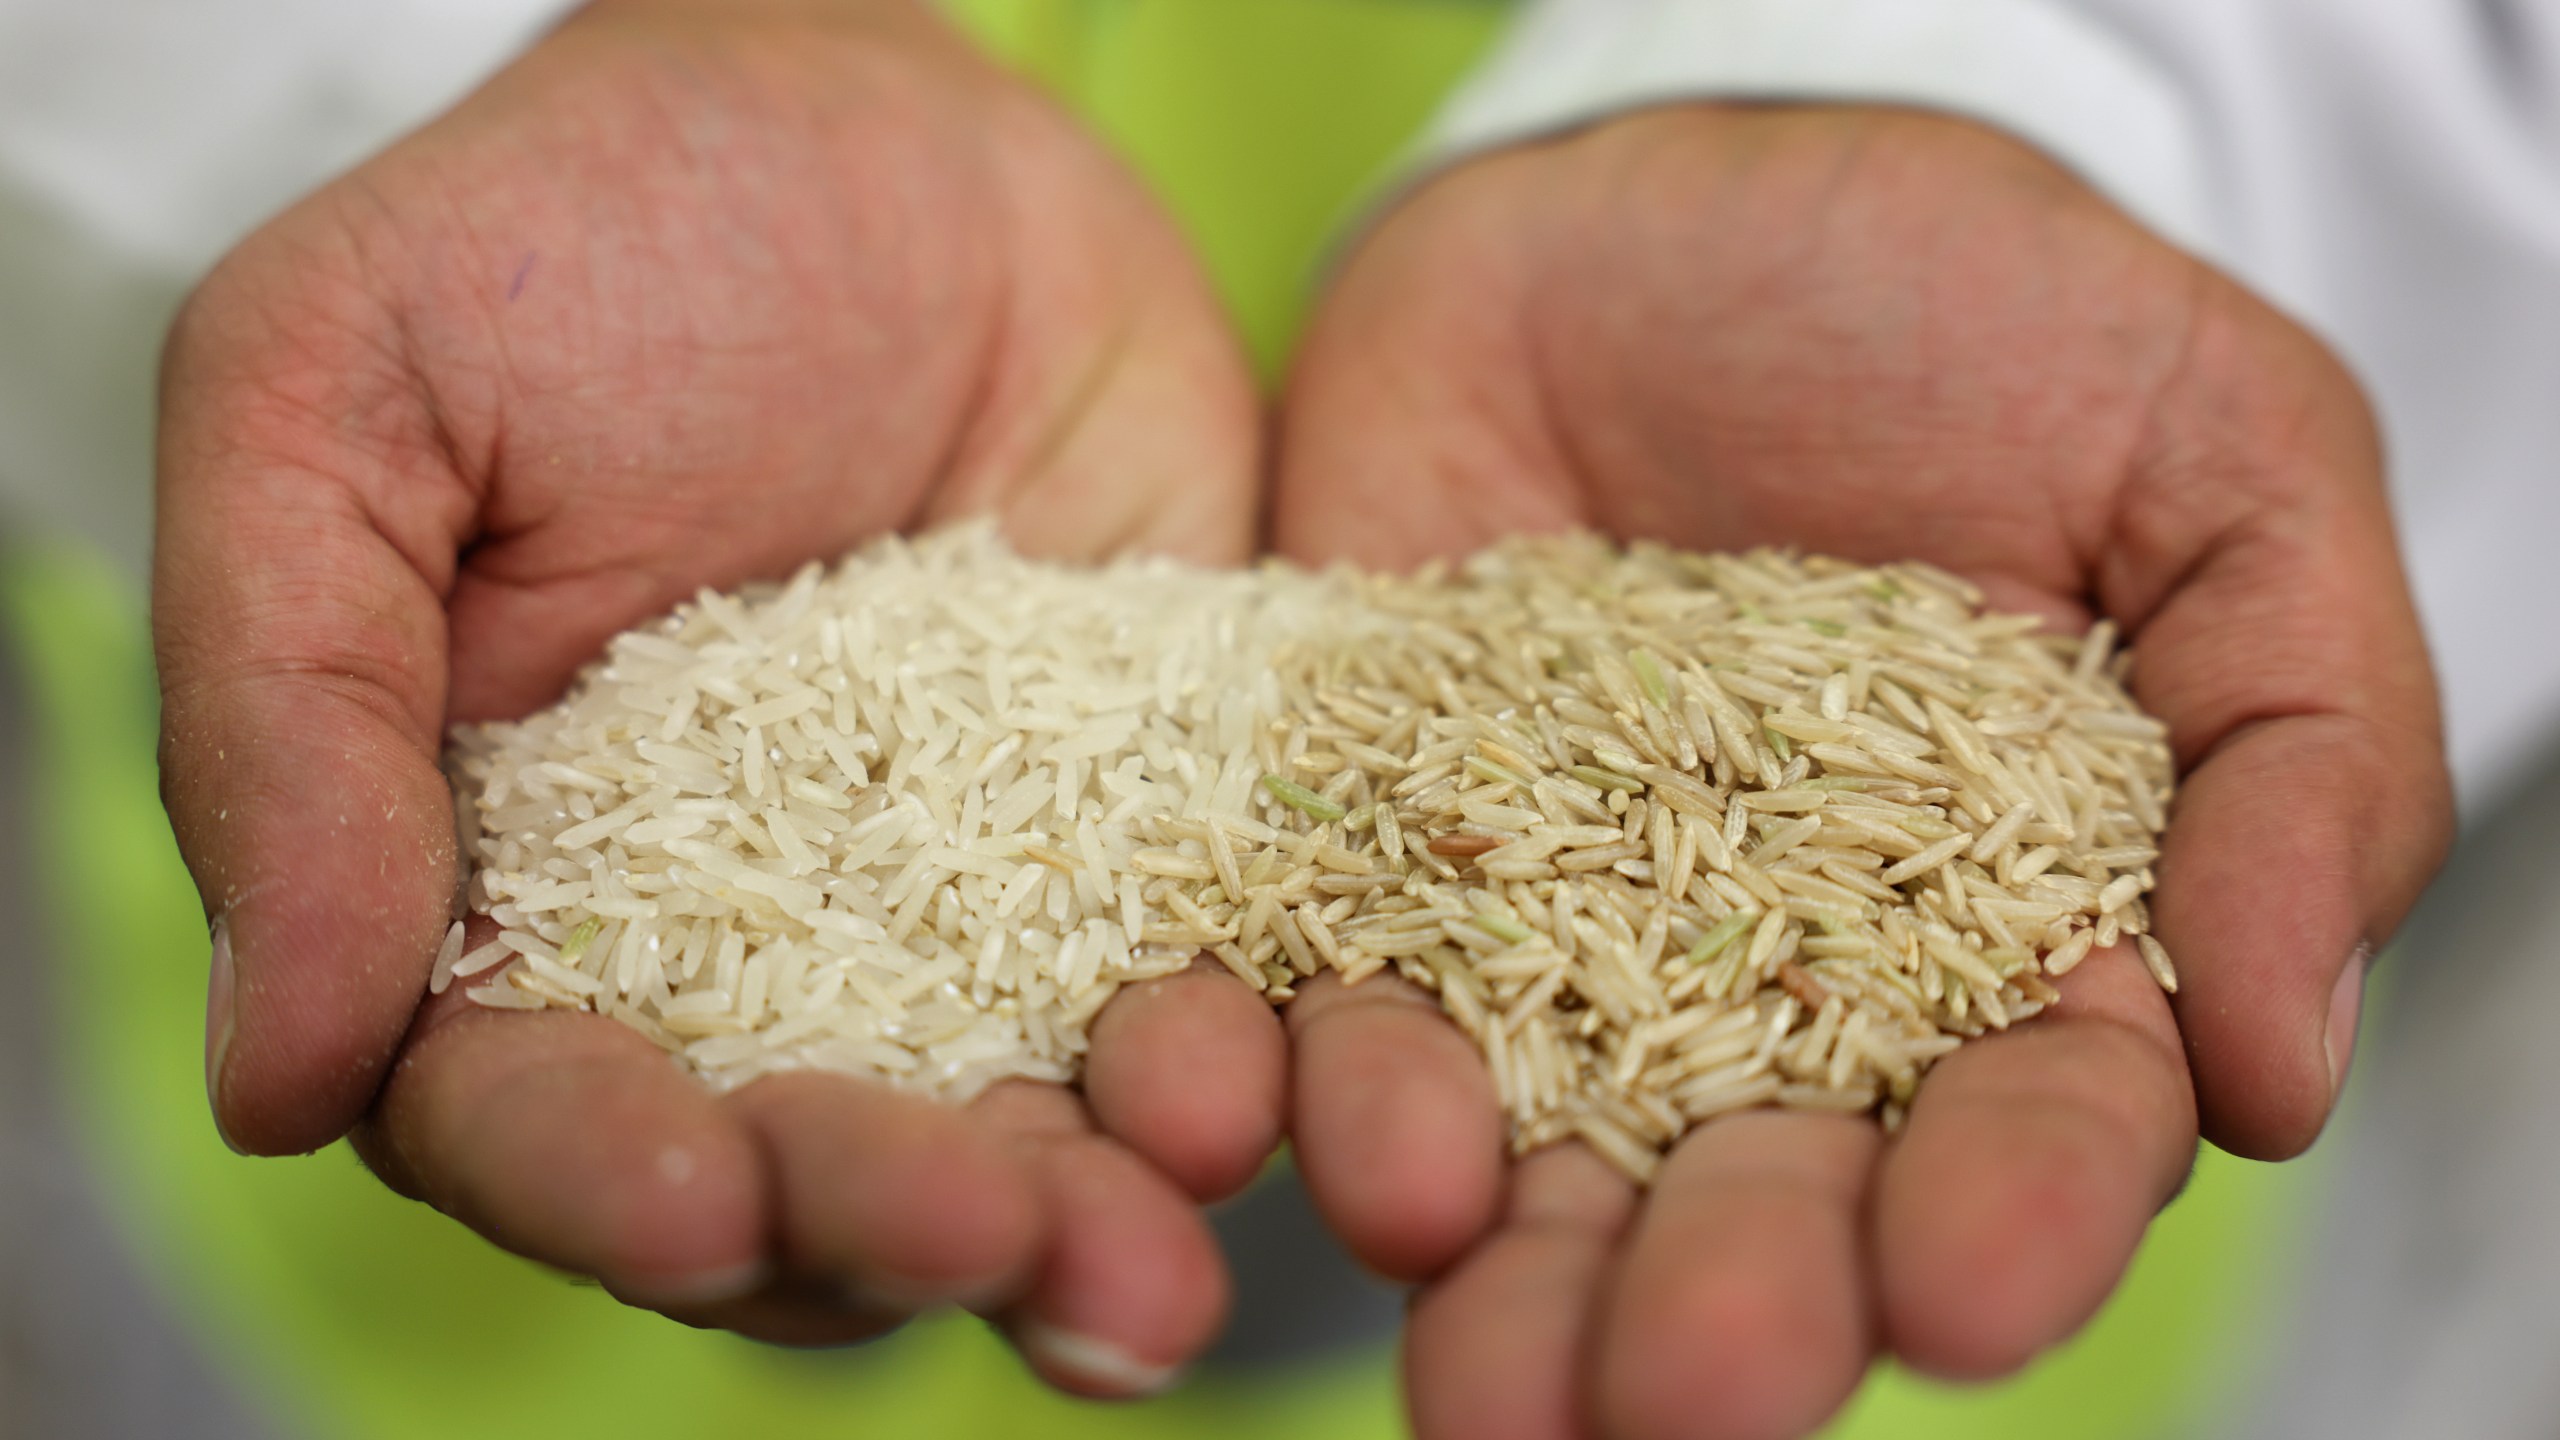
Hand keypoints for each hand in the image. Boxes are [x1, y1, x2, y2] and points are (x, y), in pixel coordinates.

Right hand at [154, 0, 1278, 1383]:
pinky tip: (1287, 1097)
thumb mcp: (341, 398)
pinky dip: (1241, 1065)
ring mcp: (961, 918)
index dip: (599, 1179)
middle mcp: (738, 960)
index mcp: (503, 900)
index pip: (524, 1114)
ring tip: (1159, 1262)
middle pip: (791, 1174)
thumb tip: (270, 1068)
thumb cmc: (574, 236)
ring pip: (1007, 1134)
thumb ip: (282, 710)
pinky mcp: (1146, 846)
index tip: (697, 1189)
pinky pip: (1197, 985)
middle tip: (987, 1227)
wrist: (889, 124)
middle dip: (879, 1224)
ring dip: (1078, 1222)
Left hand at [1274, 104, 2450, 1437]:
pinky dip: (1269, 1064)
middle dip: (1727, 1306)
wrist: (1668, 186)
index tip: (1956, 1291)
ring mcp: (1540, 931)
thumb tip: (2279, 1064)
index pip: (2032, 1121)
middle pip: (1758, 1193)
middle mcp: (1766, 987)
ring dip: (1493, 1274)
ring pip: (1524, 1151)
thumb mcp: (2215, 460)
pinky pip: (1302, 977)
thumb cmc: (1974, 305)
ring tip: (1466, 1380)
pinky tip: (1237, 1124)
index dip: (2008, 1213)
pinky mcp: (1349, 845)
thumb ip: (2299, 744)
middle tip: (1672, 1404)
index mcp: (2003, 940)